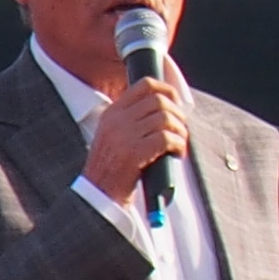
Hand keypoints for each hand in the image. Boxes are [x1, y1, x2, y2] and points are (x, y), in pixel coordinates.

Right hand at [79, 77, 188, 209]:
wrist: (98, 195)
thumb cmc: (112, 168)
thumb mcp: (114, 136)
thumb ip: (133, 120)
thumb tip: (167, 109)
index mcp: (112, 113)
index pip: (144, 85)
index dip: (167, 90)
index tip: (175, 103)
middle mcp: (116, 121)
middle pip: (159, 101)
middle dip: (177, 114)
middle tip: (180, 129)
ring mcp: (124, 136)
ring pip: (166, 119)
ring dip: (180, 131)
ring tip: (179, 144)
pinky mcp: (134, 153)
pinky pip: (167, 138)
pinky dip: (178, 145)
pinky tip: (176, 154)